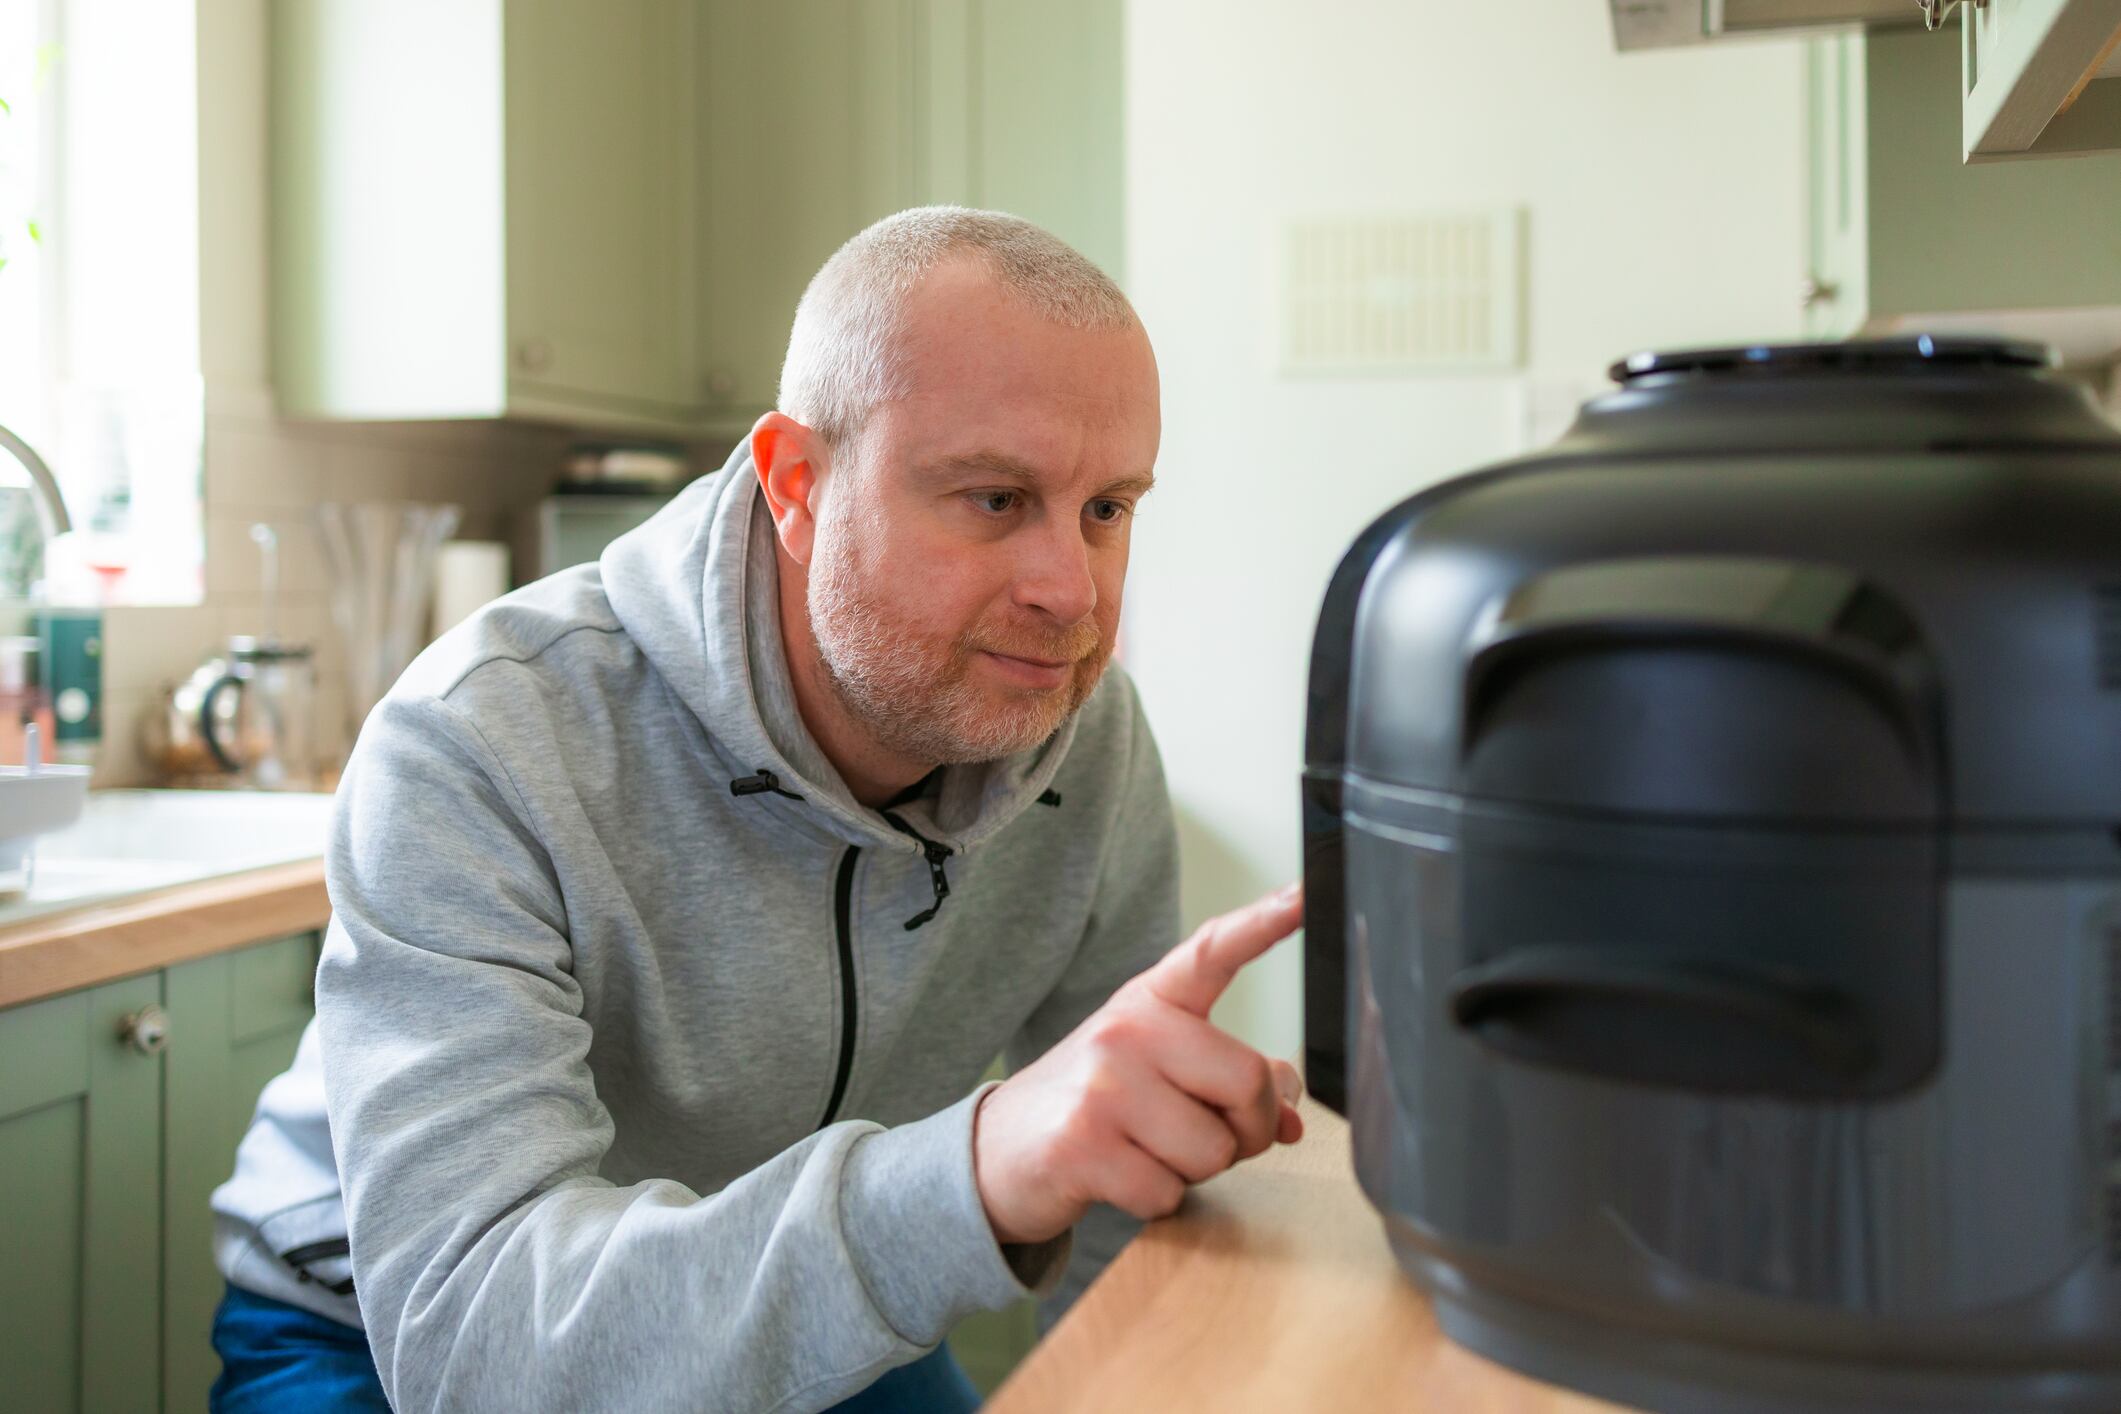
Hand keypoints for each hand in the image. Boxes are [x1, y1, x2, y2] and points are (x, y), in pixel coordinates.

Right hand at [972, 882, 1306, 1246]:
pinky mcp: (1082, 1144)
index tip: (1305, 893)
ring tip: (1148, 1153)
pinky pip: (1169, 1191)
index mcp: (1149, 1002)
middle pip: (1248, 1081)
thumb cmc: (1093, 1107)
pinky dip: (1156, 1201)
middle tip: (1212, 1138)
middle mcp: (1125, 1030)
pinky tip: (1118, 1179)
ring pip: (1213, 1150)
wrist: (995, 1151)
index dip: (1263, 923)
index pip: (1212, 952)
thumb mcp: (1157, 1074)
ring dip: (1196, 1172)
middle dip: (1249, 1130)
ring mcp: (1101, 1085)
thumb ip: (1225, 1079)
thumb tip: (1289, 1103)